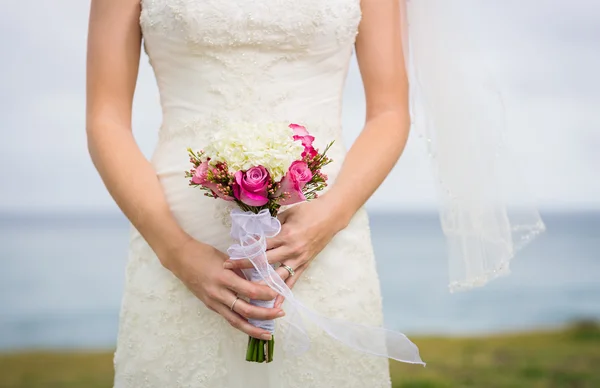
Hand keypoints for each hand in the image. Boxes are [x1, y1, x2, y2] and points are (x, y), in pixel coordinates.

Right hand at [164, 238, 284, 339]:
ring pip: (236, 321)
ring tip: (267, 333)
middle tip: (280, 314)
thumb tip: (259, 280)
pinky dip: (241, 324)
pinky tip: (252, 326)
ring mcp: (213, 302)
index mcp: (224, 277)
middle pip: (245, 310)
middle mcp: (218, 293)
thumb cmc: (204, 254)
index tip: (278, 293)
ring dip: (253, 329)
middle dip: (265, 314)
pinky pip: (228, 318)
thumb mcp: (226, 258)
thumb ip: (242, 270)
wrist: (180, 259)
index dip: (265, 294)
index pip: (249, 290)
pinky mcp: (210, 306)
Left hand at [223, 198, 347, 308]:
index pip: (260, 246)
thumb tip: (257, 234)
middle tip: (228, 271)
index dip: (244, 252)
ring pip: (277, 276)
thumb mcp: (288, 213)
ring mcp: (298, 259)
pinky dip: (283, 294)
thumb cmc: (310, 210)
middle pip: (264, 262)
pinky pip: (293, 282)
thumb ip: (272, 225)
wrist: (332, 216)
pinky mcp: (305, 265)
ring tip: (246, 292)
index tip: (230, 256)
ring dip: (261, 284)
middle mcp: (291, 250)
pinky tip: (274, 305)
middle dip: (245, 266)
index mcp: (285, 235)